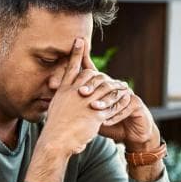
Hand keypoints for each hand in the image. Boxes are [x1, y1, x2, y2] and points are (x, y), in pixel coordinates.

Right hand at [39, 38, 114, 156]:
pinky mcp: (95, 113)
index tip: (80, 40)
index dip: (76, 53)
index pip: (71, 68)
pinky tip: (126, 98)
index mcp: (64, 91)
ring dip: (116, 86)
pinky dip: (119, 101)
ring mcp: (85, 101)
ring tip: (123, 86)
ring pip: (105, 88)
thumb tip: (61, 98)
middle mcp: (74, 92)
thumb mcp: (55, 109)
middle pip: (91, 75)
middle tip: (112, 76)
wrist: (56, 141)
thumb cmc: (54, 129)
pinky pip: (111, 104)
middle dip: (101, 73)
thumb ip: (62, 101)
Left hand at [78, 49, 159, 150]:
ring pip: (114, 94)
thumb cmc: (106, 122)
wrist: (129, 134)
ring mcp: (127, 93)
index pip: (92, 73)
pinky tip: (106, 121)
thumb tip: (54, 89)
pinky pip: (126, 107)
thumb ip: (74, 101)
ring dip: (103, 101)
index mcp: (103, 86)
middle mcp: (115, 86)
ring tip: (93, 108)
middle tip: (81, 93)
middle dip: (92, 86)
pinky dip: (115, 114)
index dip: (84, 68)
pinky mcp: (136, 104)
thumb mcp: (88, 113)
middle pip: (103, 80)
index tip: (70, 70)